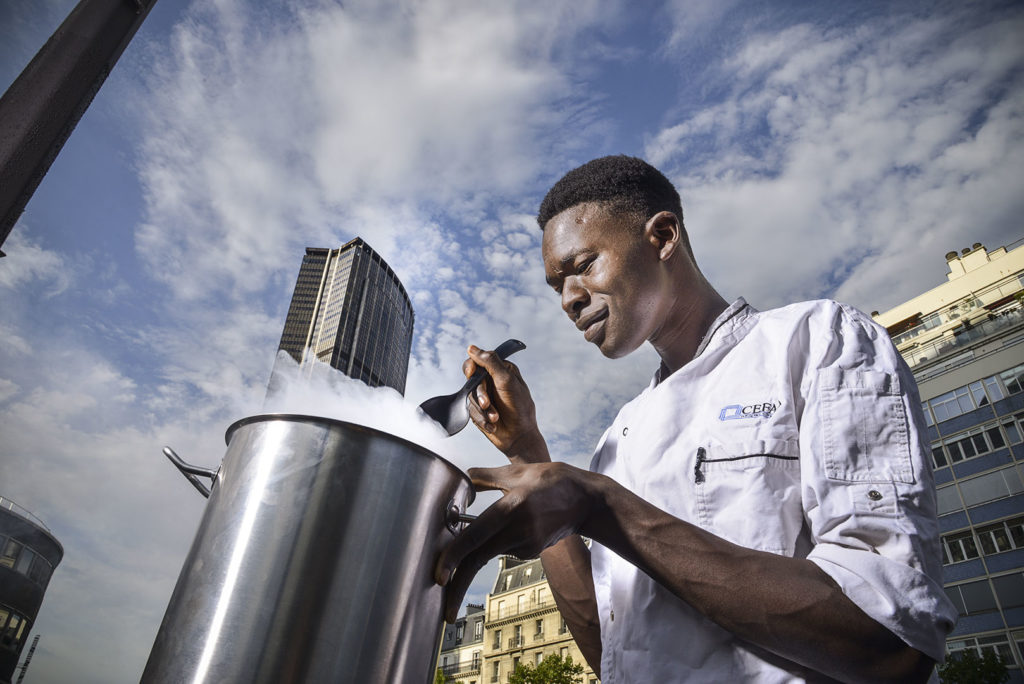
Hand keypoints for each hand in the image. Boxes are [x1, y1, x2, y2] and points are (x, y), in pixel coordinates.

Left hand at [434, 462, 596, 622]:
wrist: (586, 500)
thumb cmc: (550, 480)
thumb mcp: (517, 471)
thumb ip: (486, 476)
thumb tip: (463, 480)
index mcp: (511, 508)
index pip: (475, 537)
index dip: (454, 557)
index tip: (439, 577)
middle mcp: (518, 529)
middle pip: (478, 559)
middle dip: (458, 587)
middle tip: (446, 613)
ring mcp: (527, 543)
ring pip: (492, 551)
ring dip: (485, 546)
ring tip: (512, 516)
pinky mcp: (533, 551)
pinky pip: (506, 548)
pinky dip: (502, 540)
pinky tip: (523, 521)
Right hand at [463, 345, 545, 462]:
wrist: (519, 436)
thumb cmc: (519, 407)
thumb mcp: (506, 380)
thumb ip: (490, 362)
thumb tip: (472, 348)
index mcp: (501, 370)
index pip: (478, 360)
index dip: (472, 366)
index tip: (472, 372)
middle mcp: (492, 381)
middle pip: (472, 379)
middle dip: (480, 393)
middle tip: (487, 403)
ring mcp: (485, 396)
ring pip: (470, 396)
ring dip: (483, 409)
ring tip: (495, 417)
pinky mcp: (479, 410)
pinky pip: (470, 410)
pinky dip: (481, 418)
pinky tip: (492, 424)